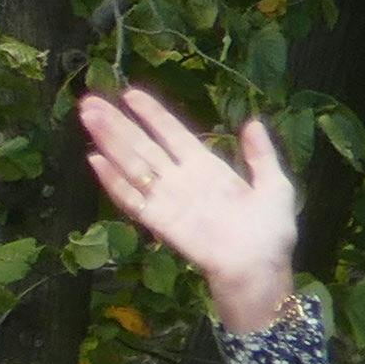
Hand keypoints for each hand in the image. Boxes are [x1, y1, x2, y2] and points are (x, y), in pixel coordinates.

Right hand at [78, 85, 303, 335]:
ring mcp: (168, 200)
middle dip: (118, 123)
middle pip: (144, 145)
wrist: (260, 270)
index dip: (152, 114)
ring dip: (109, 141)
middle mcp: (182, 179)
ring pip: (132, 165)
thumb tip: (253, 122)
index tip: (129, 93)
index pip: (173, 134)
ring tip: (88, 116)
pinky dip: (113, 181)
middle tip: (90, 101)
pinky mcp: (160, 222)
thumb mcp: (275, 187)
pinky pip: (132, 199)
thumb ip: (262, 155)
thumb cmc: (271, 233)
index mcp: (207, 168)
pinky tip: (95, 160)